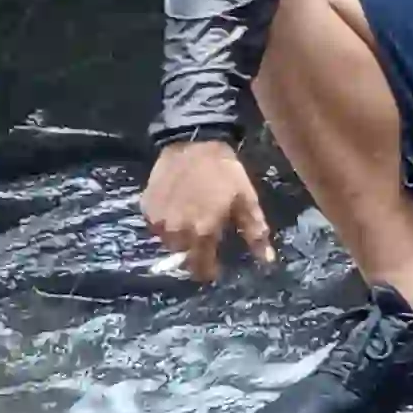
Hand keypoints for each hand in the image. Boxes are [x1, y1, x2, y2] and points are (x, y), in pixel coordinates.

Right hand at [143, 140, 273, 283]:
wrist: (193, 141)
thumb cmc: (224, 171)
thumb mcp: (246, 200)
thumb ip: (255, 232)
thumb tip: (267, 261)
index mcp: (203, 232)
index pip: (200, 267)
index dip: (208, 271)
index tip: (215, 269)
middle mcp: (176, 232)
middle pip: (184, 255)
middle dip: (195, 252)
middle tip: (205, 236)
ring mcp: (158, 220)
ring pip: (168, 242)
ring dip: (180, 238)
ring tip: (191, 220)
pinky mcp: (146, 208)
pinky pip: (156, 225)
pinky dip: (166, 222)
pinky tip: (177, 207)